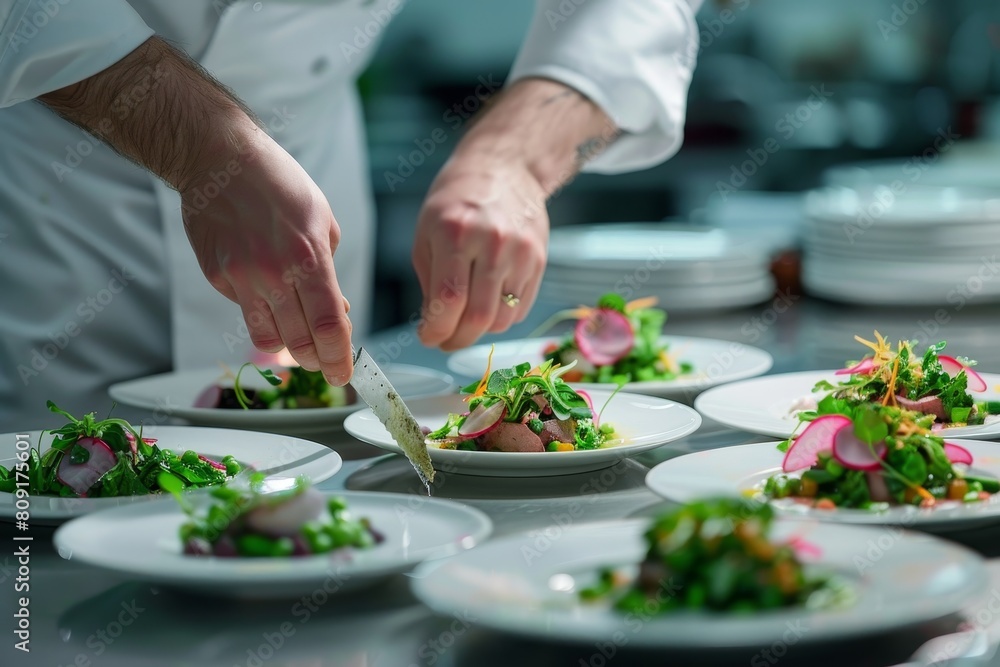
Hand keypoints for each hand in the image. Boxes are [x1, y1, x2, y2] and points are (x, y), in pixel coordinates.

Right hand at [38, 37, 353, 382]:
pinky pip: (246, 312)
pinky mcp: (218, 277)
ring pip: (268, 340)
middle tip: (325, 362)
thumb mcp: (322, 221)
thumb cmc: (279, 184)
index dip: (338, 358)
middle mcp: (273, 273)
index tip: (343, 373)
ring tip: (300, 340)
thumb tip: (337, 310)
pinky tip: (269, 296)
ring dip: (289, 348)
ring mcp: (241, 278)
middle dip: (317, 361)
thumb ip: (329, 271)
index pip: (329, 326)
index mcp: (308, 257)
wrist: (220, 160)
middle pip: (299, 343)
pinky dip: (262, 315)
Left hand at [411, 78, 616, 350]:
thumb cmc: (458, 199)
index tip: (428, 337)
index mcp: (455, 232)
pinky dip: (501, 317)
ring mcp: (520, 252)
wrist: (505, 167)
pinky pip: (520, 308)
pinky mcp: (538, 259)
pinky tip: (487, 304)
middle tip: (446, 341)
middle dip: (457, 339)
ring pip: (502, 319)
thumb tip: (435, 326)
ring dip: (480, 331)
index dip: (436, 330)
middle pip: (478, 317)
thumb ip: (429, 282)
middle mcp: (492, 242)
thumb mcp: (427, 233)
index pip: (448, 300)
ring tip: (465, 322)